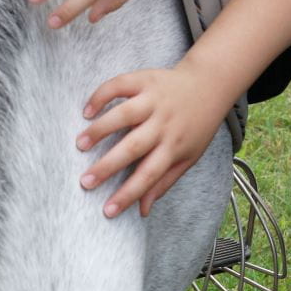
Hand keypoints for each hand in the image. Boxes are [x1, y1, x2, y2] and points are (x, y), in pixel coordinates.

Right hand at [75, 63, 231, 217]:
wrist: (209, 84)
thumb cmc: (196, 126)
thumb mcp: (188, 157)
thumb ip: (163, 183)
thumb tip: (142, 211)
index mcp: (174, 146)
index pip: (149, 176)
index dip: (128, 195)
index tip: (107, 211)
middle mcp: (164, 124)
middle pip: (132, 147)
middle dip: (107, 166)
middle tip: (84, 182)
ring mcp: (154, 100)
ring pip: (123, 115)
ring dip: (100, 130)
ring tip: (81, 144)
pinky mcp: (145, 80)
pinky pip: (119, 85)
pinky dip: (101, 96)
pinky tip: (87, 111)